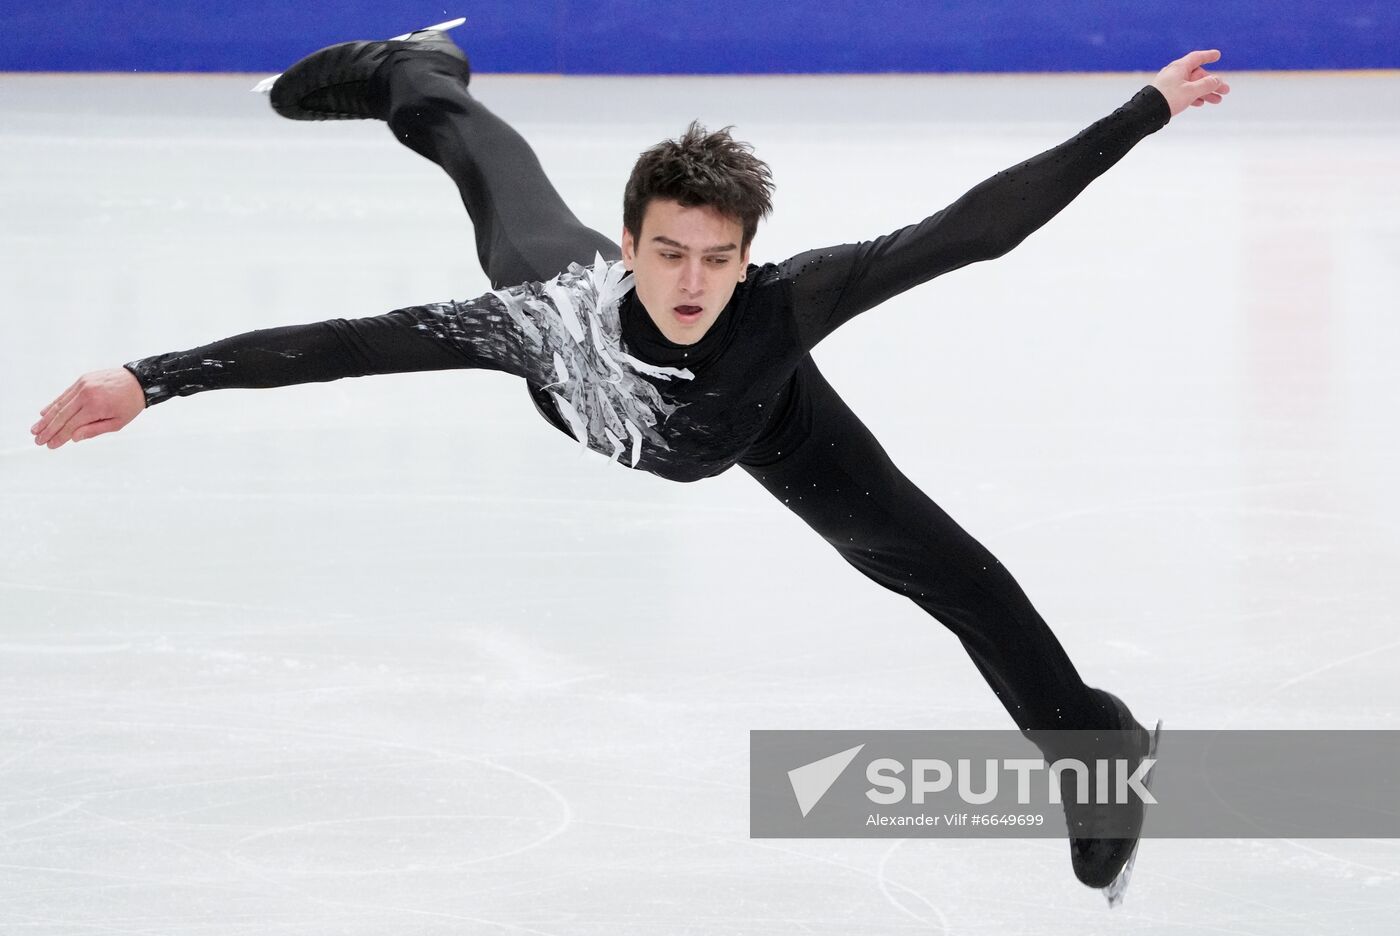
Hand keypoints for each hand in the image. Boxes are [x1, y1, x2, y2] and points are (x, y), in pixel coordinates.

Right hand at [31, 367, 145, 448]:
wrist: (139, 380)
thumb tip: (73, 438)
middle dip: (48, 429)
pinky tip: (44, 413)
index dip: (59, 436)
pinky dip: (54, 404)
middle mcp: (85, 394)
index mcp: (95, 406)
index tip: (49, 446)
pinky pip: (65, 394)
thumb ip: (94, 430)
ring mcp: (82, 384)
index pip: (71, 425)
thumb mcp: (118, 423)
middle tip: (37, 440)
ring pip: (60, 404)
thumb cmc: (130, 404)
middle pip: (62, 415)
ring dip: (46, 418)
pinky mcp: (82, 380)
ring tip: (35, 429)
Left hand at [1151, 49, 1230, 117]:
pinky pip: (1184, 93)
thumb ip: (1206, 85)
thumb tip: (1217, 80)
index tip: (1217, 55)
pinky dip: (1194, 97)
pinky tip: (1201, 103)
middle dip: (1212, 84)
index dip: (1208, 56)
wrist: (1146, 113)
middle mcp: (1174, 73)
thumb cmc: (1168, 98)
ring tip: (1217, 100)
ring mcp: (1170, 84)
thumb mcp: (1191, 91)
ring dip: (1205, 93)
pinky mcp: (1166, 95)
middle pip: (1197, 75)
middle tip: (1225, 91)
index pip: (1197, 58)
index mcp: (1179, 67)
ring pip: (1192, 86)